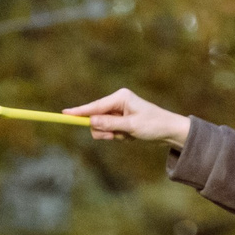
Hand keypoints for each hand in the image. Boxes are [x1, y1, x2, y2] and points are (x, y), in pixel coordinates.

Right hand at [66, 88, 190, 145]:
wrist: (169, 130)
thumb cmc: (153, 125)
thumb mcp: (131, 127)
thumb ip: (110, 124)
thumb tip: (91, 122)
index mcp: (120, 97)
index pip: (95, 106)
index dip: (79, 112)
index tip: (64, 114)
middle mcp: (118, 101)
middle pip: (96, 118)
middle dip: (103, 130)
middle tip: (114, 136)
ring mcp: (119, 111)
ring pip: (102, 126)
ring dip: (111, 135)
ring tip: (126, 136)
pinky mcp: (121, 119)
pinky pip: (110, 130)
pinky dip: (117, 136)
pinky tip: (130, 136)